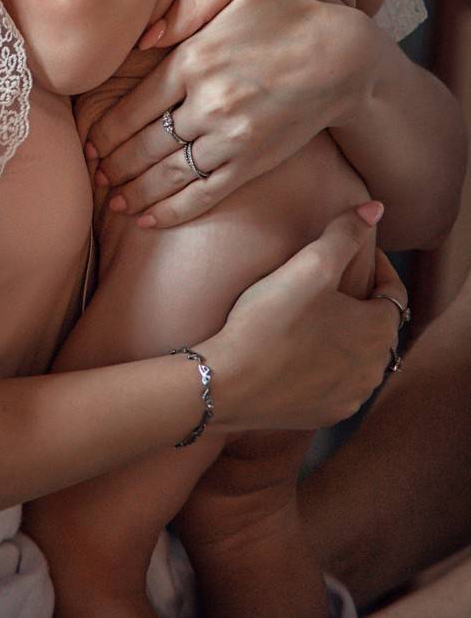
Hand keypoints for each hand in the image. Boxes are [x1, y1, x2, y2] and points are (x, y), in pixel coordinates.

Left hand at [86, 0, 375, 224]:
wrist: (345, 57)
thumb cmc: (288, 12)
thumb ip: (183, 4)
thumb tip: (141, 37)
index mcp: (194, 60)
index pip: (133, 105)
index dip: (104, 130)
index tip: (87, 143)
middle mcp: (208, 103)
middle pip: (144, 144)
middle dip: (113, 164)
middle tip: (92, 175)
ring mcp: (232, 137)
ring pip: (168, 173)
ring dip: (134, 191)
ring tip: (112, 201)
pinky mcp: (254, 161)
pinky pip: (205, 193)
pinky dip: (173, 210)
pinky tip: (148, 220)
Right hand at [200, 204, 405, 433]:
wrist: (229, 384)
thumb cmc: (270, 321)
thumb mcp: (310, 265)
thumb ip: (345, 234)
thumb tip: (376, 208)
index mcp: (378, 331)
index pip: (394, 291)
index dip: (377, 267)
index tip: (350, 254)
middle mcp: (374, 369)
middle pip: (378, 325)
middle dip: (361, 301)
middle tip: (330, 282)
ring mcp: (351, 397)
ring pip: (360, 356)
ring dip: (346, 335)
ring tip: (315, 315)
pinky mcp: (327, 413)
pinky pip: (338, 383)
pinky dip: (328, 366)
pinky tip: (302, 352)